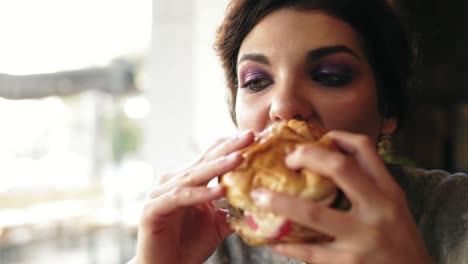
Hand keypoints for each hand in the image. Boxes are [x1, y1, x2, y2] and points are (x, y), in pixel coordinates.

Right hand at [134, 130, 253, 263]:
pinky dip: (200, 194)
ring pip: (193, 176)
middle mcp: (173, 182)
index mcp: (188, 181)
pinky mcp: (152, 209)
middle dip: (229, 148)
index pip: (211, 157)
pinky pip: (180, 198)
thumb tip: (260, 202)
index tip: (255, 136)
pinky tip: (219, 191)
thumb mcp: (218, 224)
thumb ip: (233, 210)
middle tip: (249, 135)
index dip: (231, 146)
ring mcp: (161, 194)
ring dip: (217, 167)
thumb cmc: (189, 245)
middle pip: (204, 160)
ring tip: (239, 158)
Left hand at [250, 131, 432, 263]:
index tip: (317, 138)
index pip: (365, 149)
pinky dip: (287, 244)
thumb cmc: (399, 241)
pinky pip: (310, 251)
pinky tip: (273, 240)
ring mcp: (363, 238)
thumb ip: (368, 186)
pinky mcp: (349, 263)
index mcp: (388, 191)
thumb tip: (327, 163)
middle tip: (286, 160)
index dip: (338, 136)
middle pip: (340, 168)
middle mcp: (379, 209)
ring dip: (280, 203)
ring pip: (314, 213)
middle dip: (307, 156)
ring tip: (258, 197)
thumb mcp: (393, 207)